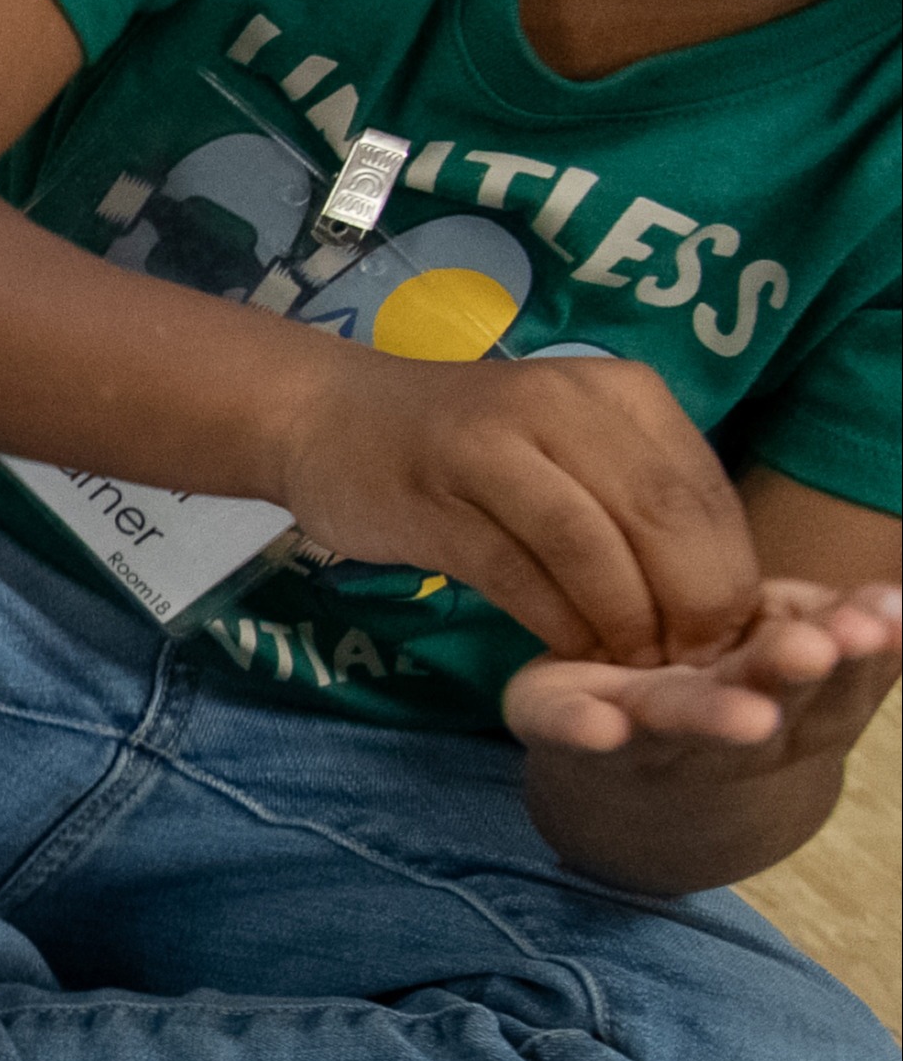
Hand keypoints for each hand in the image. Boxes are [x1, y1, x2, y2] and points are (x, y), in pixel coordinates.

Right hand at [273, 348, 759, 667]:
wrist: (332, 417)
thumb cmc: (472, 445)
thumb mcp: (576, 447)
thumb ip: (642, 497)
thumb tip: (717, 594)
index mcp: (620, 392)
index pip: (705, 490)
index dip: (728, 575)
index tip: (726, 639)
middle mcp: (563, 404)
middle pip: (659, 515)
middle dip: (690, 603)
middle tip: (691, 665)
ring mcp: (492, 447)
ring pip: (590, 545)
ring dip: (623, 619)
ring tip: (634, 668)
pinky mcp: (433, 498)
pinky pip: (515, 571)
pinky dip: (555, 622)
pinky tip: (568, 655)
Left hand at [505, 575, 902, 770]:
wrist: (618, 760)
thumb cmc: (724, 678)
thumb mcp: (787, 643)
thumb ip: (840, 627)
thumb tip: (895, 602)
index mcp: (786, 706)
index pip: (835, 681)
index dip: (860, 654)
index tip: (880, 619)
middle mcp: (718, 730)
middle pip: (766, 707)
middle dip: (790, 678)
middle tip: (816, 650)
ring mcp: (640, 731)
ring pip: (679, 722)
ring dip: (713, 718)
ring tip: (749, 717)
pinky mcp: (558, 721)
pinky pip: (567, 728)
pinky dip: (584, 732)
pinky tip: (602, 728)